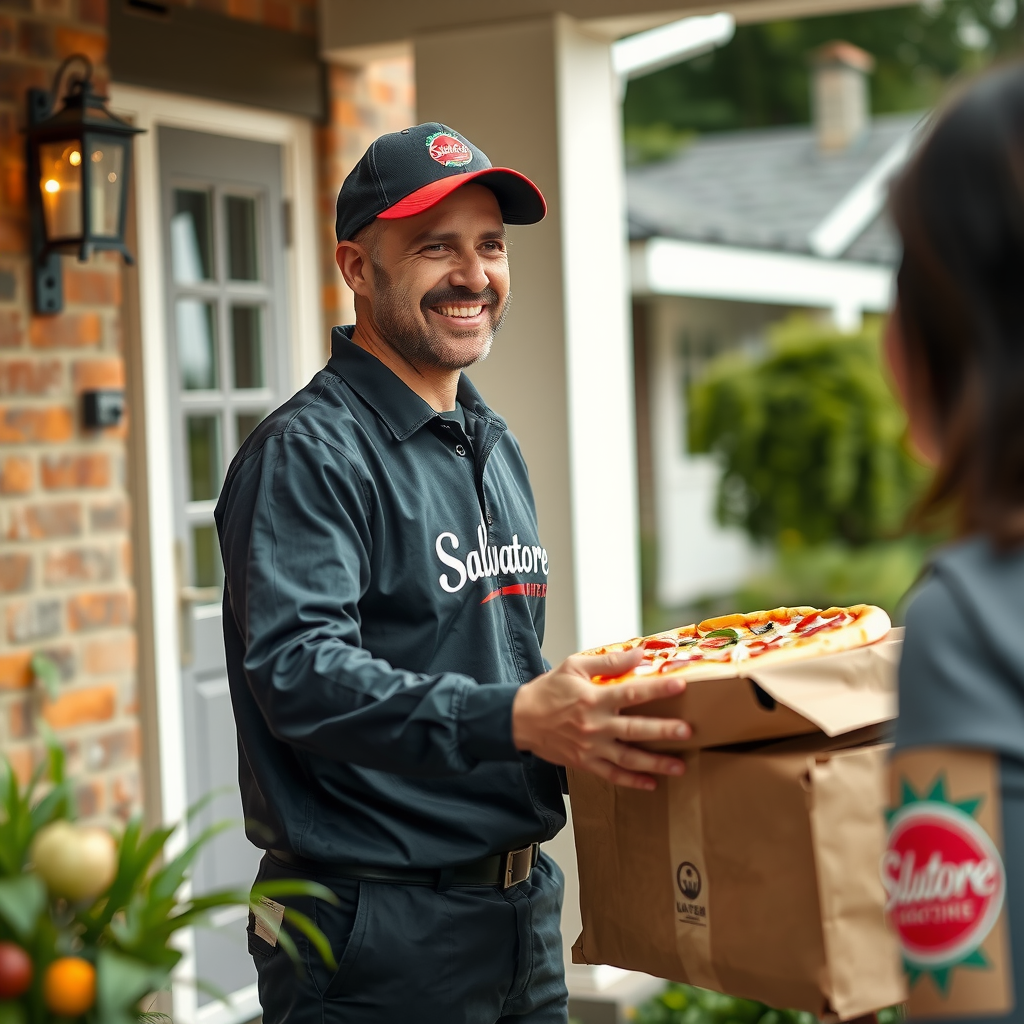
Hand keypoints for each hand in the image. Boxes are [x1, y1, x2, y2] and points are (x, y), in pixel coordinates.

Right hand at [512, 648, 689, 790]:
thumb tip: (639, 653)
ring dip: (656, 763)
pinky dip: (632, 781)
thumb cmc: (548, 690)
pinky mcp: (585, 763)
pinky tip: (651, 783)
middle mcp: (595, 725)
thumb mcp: (574, 667)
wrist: (520, 719)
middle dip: (663, 731)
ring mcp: (590, 747)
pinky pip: (612, 775)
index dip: (657, 689)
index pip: (631, 692)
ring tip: (680, 766)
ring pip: (628, 758)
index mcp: (593, 698)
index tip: (680, 685)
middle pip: (635, 729)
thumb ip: (608, 662)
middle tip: (687, 731)